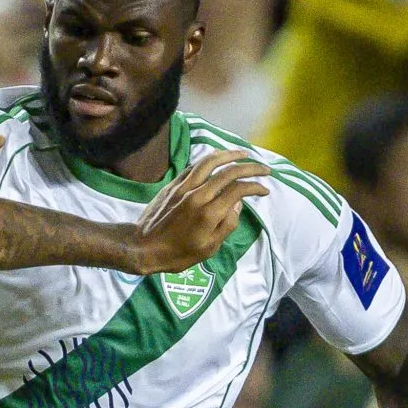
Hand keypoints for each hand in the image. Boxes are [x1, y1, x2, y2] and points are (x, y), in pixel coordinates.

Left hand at [127, 149, 269, 274]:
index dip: (255, 187)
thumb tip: (238, 204)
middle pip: (229, 172)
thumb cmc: (178, 254)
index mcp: (209, 213)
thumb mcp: (209, 249)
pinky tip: (218, 158)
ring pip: (210, 162)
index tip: (265, 190)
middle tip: (264, 170)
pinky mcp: (173, 184)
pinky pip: (194, 166)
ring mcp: (184, 187)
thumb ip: (227, 225)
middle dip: (251, 168)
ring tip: (244, 154)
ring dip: (230, 154)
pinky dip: (209, 159)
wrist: (143, 247)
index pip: (238, 190)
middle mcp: (198, 195)